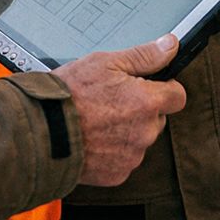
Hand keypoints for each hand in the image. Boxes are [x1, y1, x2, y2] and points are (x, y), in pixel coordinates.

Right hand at [55, 36, 186, 187]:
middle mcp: (146, 132)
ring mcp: (132, 156)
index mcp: (148, 102)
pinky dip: (111, 151)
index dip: (164, 88)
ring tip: (95, 120)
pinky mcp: (117, 174)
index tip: (148, 86)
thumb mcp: (105, 62)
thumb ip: (144, 56)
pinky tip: (92, 139)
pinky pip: (123, 159)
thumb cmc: (69, 95)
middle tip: (110, 101)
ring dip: (125, 131)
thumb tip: (170, 46)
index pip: (177, 96)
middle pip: (157, 118)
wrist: (41, 133)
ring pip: (138, 139)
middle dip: (140, 110)